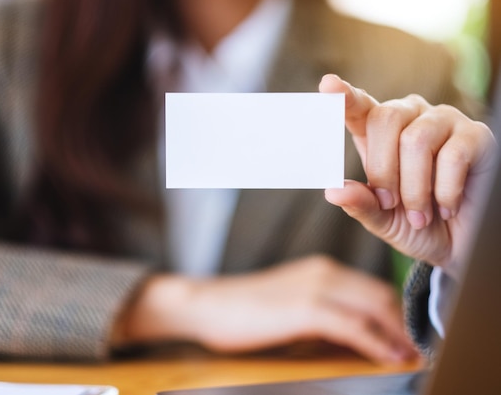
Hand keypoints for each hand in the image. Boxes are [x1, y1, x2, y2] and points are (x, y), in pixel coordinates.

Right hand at [118, 256, 417, 363]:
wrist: (208, 304)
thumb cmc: (245, 310)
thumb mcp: (290, 307)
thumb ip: (323, 314)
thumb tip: (356, 338)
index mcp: (322, 269)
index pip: (373, 289)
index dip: (397, 314)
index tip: (410, 336)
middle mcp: (324, 272)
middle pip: (381, 296)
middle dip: (404, 324)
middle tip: (418, 348)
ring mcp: (315, 287)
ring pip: (374, 307)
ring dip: (397, 333)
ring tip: (411, 355)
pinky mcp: (305, 308)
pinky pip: (354, 325)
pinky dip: (376, 341)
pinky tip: (388, 356)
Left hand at [320, 74, 496, 276]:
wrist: (457, 245)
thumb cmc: (415, 224)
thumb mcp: (382, 219)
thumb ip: (360, 203)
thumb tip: (333, 191)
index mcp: (379, 133)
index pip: (359, 107)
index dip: (344, 96)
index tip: (328, 85)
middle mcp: (410, 118)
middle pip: (386, 119)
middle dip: (383, 170)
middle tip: (391, 204)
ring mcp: (444, 122)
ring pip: (416, 139)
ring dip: (414, 188)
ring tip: (420, 213)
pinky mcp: (476, 135)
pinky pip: (452, 156)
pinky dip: (445, 191)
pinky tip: (447, 207)